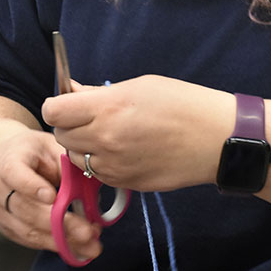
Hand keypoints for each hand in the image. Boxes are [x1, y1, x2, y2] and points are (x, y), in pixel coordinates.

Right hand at [0, 126, 104, 259]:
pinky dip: (56, 245)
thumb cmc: (30, 152)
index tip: (52, 196)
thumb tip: (88, 188)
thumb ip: (66, 163)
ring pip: (30, 231)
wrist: (0, 162)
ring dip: (62, 241)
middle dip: (60, 224)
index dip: (34, 187)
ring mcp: (1, 213)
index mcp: (9, 163)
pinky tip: (78, 247)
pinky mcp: (8, 228)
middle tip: (87, 232)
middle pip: (28, 210)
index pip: (17, 176)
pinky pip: (32, 240)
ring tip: (90, 244)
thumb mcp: (49, 146)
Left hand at [41, 75, 233, 193]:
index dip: (58, 105)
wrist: (217, 139)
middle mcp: (105, 139)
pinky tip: (124, 151)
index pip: (54, 111)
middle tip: (90, 118)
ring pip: (77, 159)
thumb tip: (73, 94)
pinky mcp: (126, 184)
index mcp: (108, 108)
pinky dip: (102, 164)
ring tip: (110, 135)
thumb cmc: (184, 103)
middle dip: (69, 126)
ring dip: (84, 147)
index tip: (67, 103)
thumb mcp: (140, 86)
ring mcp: (115, 166)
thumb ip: (100, 94)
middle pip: (61, 136)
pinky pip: (98, 174)